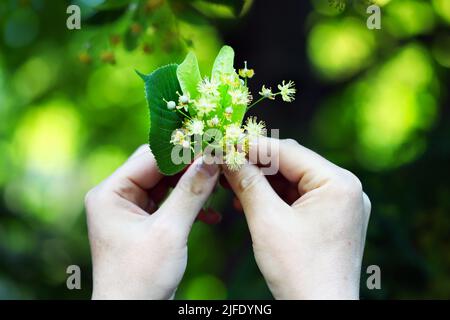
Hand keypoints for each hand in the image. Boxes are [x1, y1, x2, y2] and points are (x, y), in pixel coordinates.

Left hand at [85, 145, 218, 298]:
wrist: (133, 314)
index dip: (183, 150)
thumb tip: (212, 159)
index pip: (150, 157)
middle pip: (158, 168)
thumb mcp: (169, 232)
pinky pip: (169, 204)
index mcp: (110, 193)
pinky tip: (211, 216)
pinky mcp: (143, 223)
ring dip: (192, 187)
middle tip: (219, 164)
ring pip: (167, 185)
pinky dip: (189, 207)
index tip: (212, 144)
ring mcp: (130, 210)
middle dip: (190, 168)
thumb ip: (191, 193)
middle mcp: (116, 197)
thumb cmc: (140, 278)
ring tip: (218, 188)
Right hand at [223, 137, 370, 298]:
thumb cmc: (298, 271)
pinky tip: (249, 201)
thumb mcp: (267, 221)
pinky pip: (299, 199)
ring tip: (232, 185)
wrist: (320, 313)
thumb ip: (247, 182)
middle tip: (224, 166)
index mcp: (339, 183)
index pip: (288, 152)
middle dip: (256, 165)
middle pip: (292, 164)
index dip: (252, 147)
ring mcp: (340, 206)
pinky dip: (274, 198)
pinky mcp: (331, 220)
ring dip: (262, 182)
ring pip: (293, 181)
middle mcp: (345, 189)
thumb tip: (226, 155)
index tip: (223, 143)